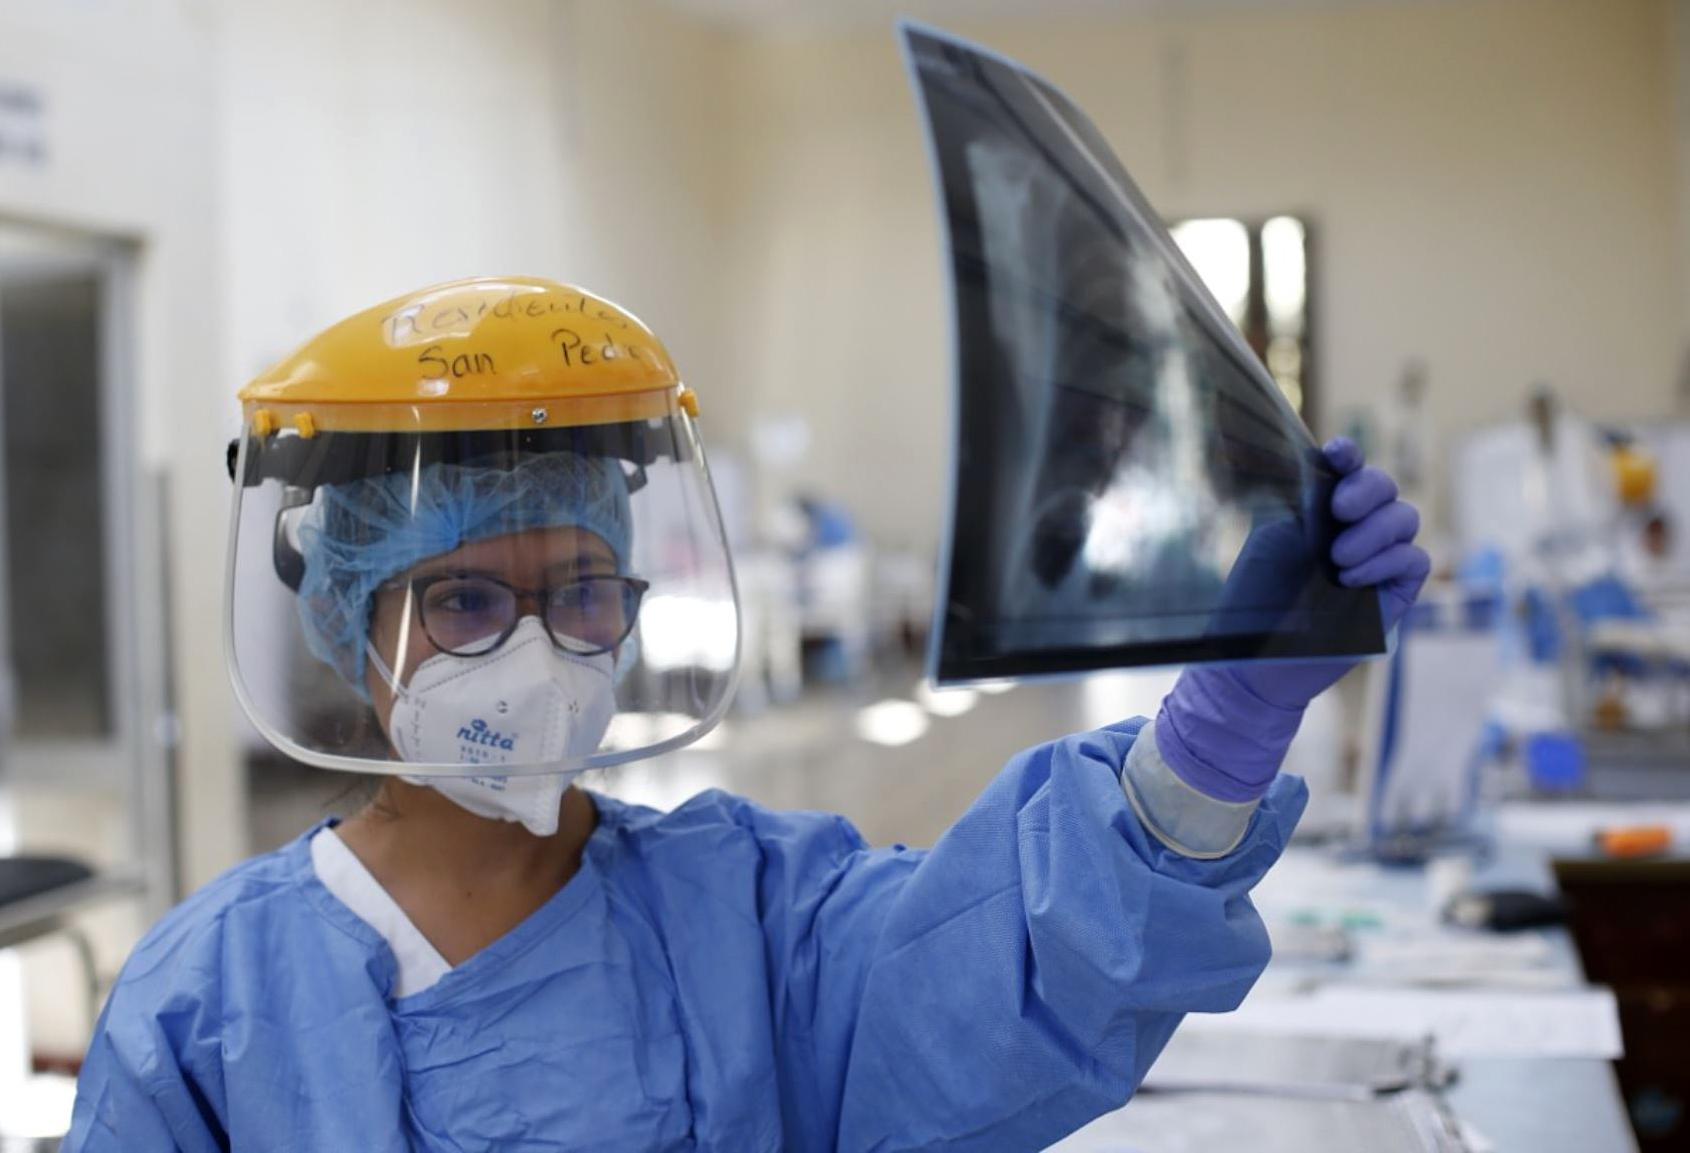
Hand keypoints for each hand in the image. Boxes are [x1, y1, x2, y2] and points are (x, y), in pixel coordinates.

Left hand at [1154, 439, 1429, 801]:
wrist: (1258, 657)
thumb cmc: (1257, 600)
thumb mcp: (1274, 541)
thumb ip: (1305, 504)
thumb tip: (1329, 470)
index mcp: (1321, 511)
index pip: (1348, 470)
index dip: (1349, 455)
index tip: (1338, 454)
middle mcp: (1355, 529)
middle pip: (1385, 487)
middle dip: (1367, 489)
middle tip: (1339, 509)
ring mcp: (1378, 559)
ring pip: (1405, 518)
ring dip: (1373, 531)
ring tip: (1337, 559)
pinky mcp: (1396, 593)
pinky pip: (1414, 559)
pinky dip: (1386, 561)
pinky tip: (1350, 580)